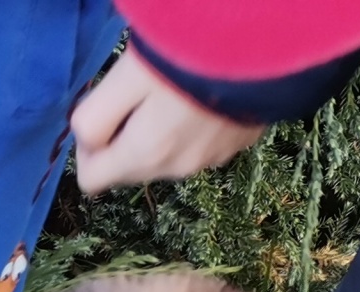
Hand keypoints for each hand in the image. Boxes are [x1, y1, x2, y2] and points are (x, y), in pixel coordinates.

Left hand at [72, 47, 263, 192]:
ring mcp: (213, 158)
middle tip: (141, 89)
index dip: (88, 146)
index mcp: (144, 157)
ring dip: (160, 129)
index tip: (104, 107)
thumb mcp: (125, 78)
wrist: (272, 43)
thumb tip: (87, 143)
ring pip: (165, 155)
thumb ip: (94, 117)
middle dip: (124, 135)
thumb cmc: (189, 53)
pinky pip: (200, 142)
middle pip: (128, 167)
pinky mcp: (240, 141)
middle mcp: (177, 169)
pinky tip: (206, 91)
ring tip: (176, 87)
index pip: (92, 179)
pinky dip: (194, 124)